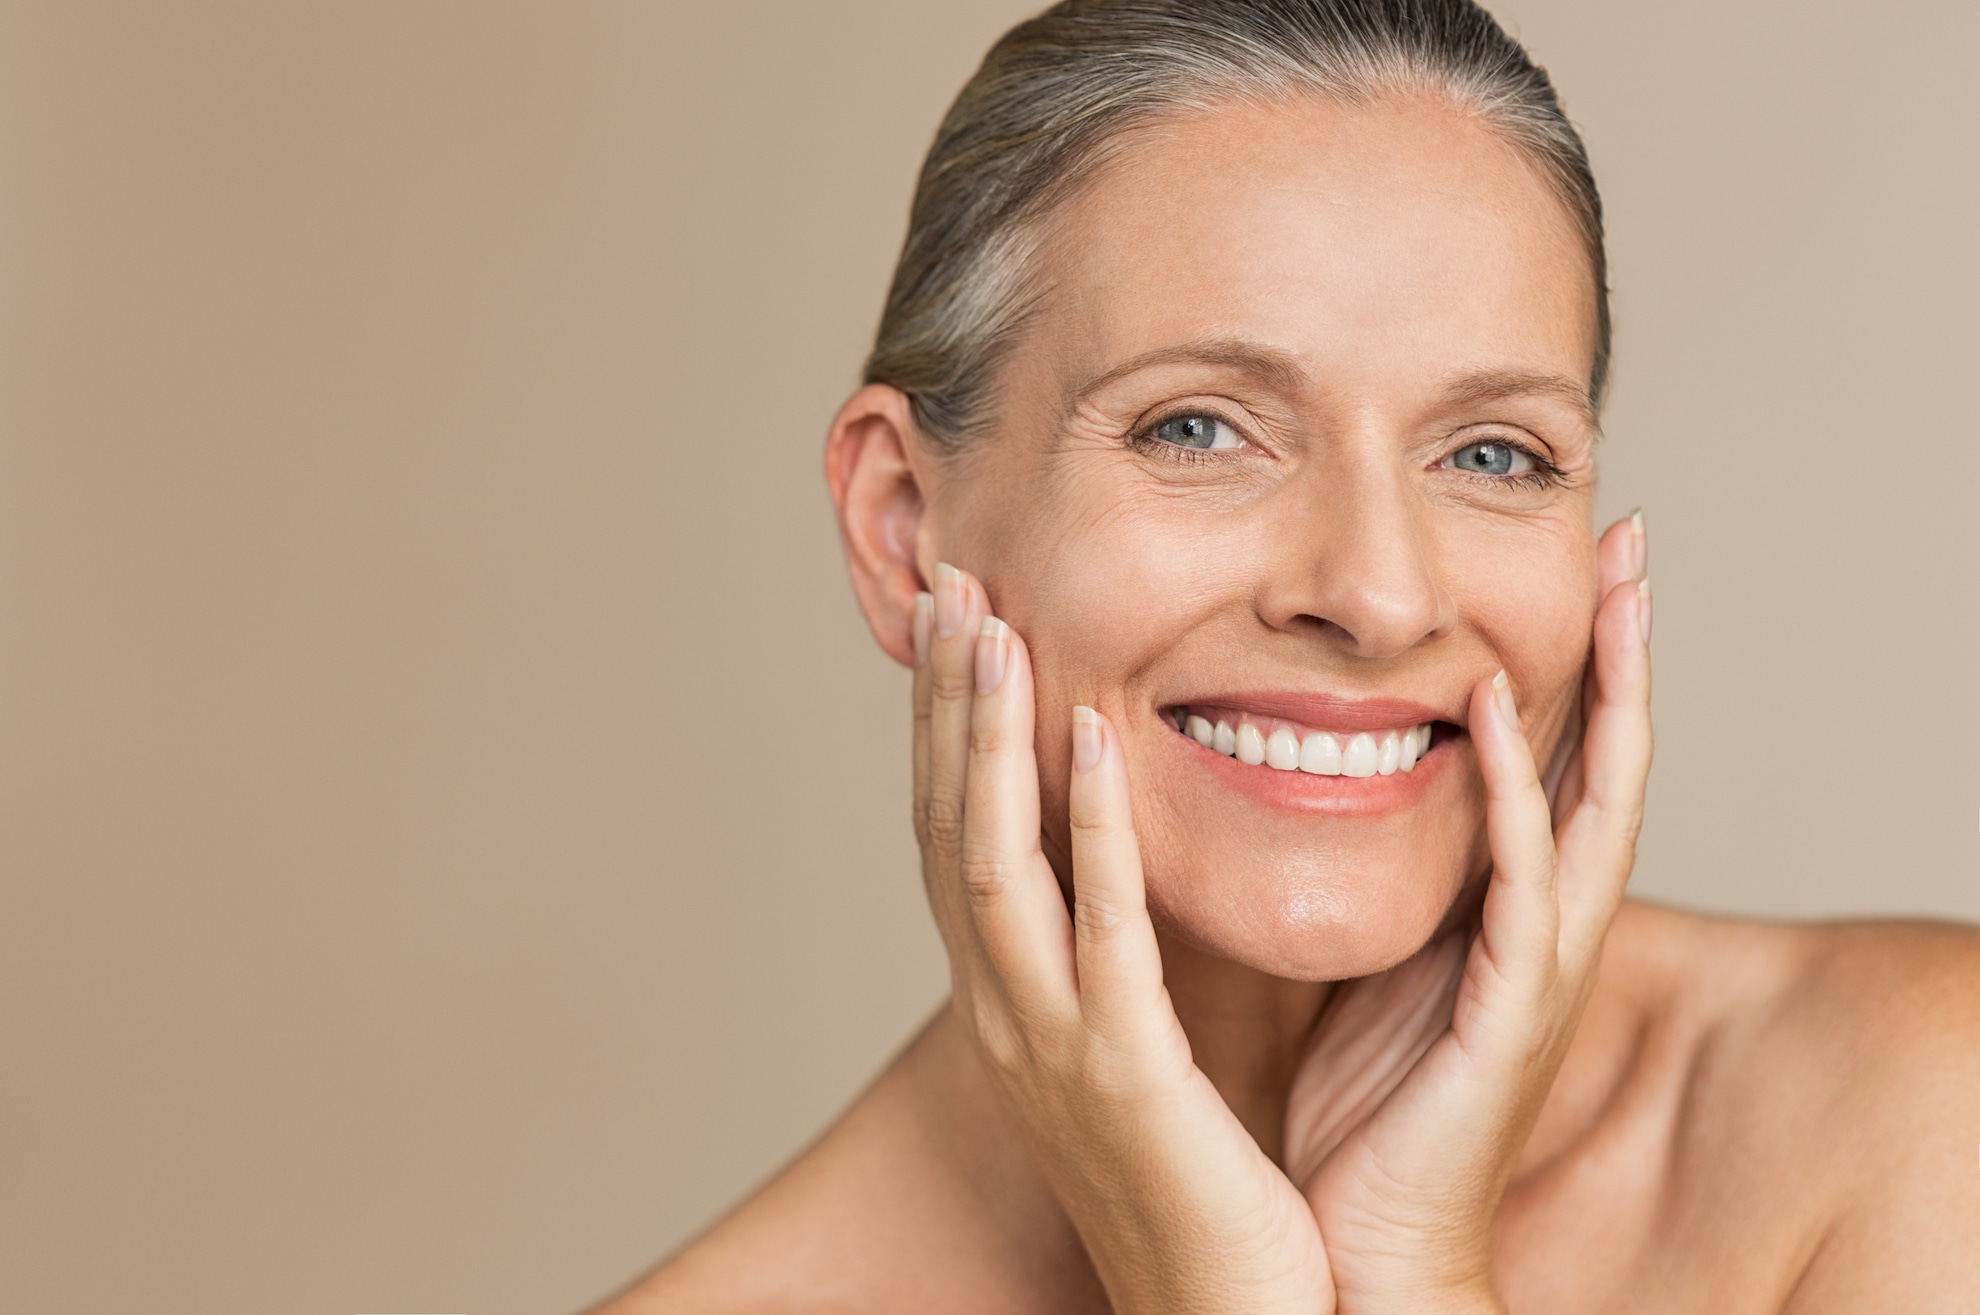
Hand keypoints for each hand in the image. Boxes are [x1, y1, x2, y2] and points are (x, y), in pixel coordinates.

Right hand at [914, 562, 1330, 1313]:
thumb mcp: (1125, 1051)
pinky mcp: (1121, 1073)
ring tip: (988, 627)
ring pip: (991, 861)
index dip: (941, 730)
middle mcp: (1001, 1012)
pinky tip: (1094, 736)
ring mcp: (1047, 1043)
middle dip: (941, 706)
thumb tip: (1108, 865)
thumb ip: (1107, 953)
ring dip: (984, 738)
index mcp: (1007, 1001)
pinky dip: (1090, 827)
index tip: (952, 627)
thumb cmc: (1190, 1183)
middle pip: (945, 828)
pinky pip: (1099, 929)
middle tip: (946, 585)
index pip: (953, 837)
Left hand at [1282, 513, 1653, 1311]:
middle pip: (1609, 760)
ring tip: (1616, 585)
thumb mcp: (1370, 959)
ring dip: (1611, 691)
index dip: (1576, 665)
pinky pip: (1522, 880)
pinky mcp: (1513, 1009)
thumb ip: (1379, 878)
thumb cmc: (1362, 1111)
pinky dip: (1520, 790)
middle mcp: (1543, 927)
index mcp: (1507, 912)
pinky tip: (1499, 708)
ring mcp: (1539, 966)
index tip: (1575, 567)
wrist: (1361, 1246)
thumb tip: (1315, 782)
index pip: (1560, 762)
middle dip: (1625, 649)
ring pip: (1600, 802)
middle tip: (1631, 534)